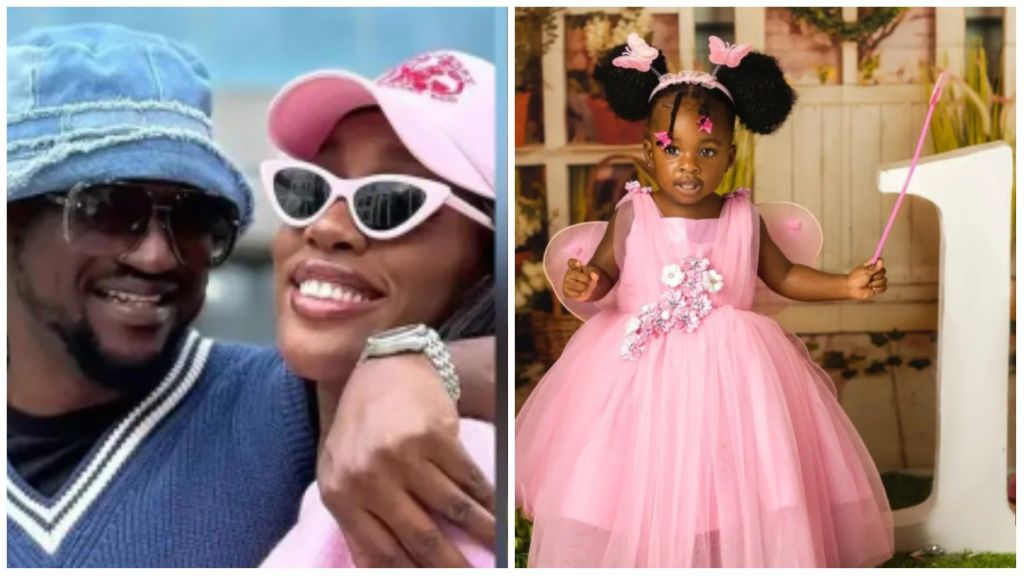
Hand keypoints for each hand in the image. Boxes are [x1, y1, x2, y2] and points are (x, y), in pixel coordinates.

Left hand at [317, 354, 495, 566]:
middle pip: (421, 538)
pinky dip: (488, 498)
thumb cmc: (360, 424)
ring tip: (498, 547)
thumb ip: (354, 518)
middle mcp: (368, 478)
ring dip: (482, 532)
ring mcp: (402, 456)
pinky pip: (468, 477)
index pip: (382, 553)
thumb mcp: (339, 471)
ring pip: (453, 509)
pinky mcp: (434, 435)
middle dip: (453, 565)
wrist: (382, 366)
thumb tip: (380, 569)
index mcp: (341, 495)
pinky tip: (500, 510)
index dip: (415, 574)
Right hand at [563, 258, 599, 300]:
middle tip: (589, 281)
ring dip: (583, 287)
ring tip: (586, 287)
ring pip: (574, 285)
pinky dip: (579, 294)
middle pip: (576, 275)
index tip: (579, 263)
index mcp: (575, 266)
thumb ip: (595, 274)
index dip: (574, 262)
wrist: (588, 290)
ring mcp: (566, 282)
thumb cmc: (590, 279)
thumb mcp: (594, 275)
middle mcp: (569, 273)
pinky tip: (582, 293)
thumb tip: (593, 274)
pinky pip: (572, 293)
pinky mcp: (566, 291)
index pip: (571, 262)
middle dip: (585, 279)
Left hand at [847, 258, 886, 299]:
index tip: (876, 267)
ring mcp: (877, 281)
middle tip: (869, 278)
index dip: (879, 264)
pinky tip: (872, 289)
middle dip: (877, 276)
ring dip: (876, 283)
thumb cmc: (856, 279)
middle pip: (883, 271)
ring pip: (884, 280)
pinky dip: (878, 289)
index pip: (880, 262)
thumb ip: (875, 267)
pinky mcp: (878, 289)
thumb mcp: (865, 272)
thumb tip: (881, 260)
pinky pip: (884, 288)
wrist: (852, 289)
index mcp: (871, 267)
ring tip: (868, 285)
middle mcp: (875, 273)